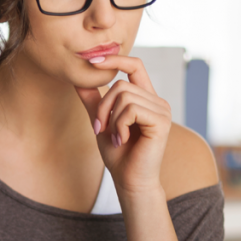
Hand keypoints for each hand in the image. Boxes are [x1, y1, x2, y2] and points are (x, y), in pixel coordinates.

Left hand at [75, 56, 171, 194]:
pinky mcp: (162, 121)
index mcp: (146, 98)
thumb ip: (93, 100)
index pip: (135, 65)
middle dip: (103, 107)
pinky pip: (131, 110)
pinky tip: (122, 140)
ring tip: (115, 137)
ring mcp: (162, 110)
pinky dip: (119, 125)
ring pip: (124, 96)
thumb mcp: (101, 122)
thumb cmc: (119, 154)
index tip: (92, 60)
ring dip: (111, 119)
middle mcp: (157, 101)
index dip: (115, 59)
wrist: (129, 181)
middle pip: (121, 84)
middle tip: (100, 129)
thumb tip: (78, 77)